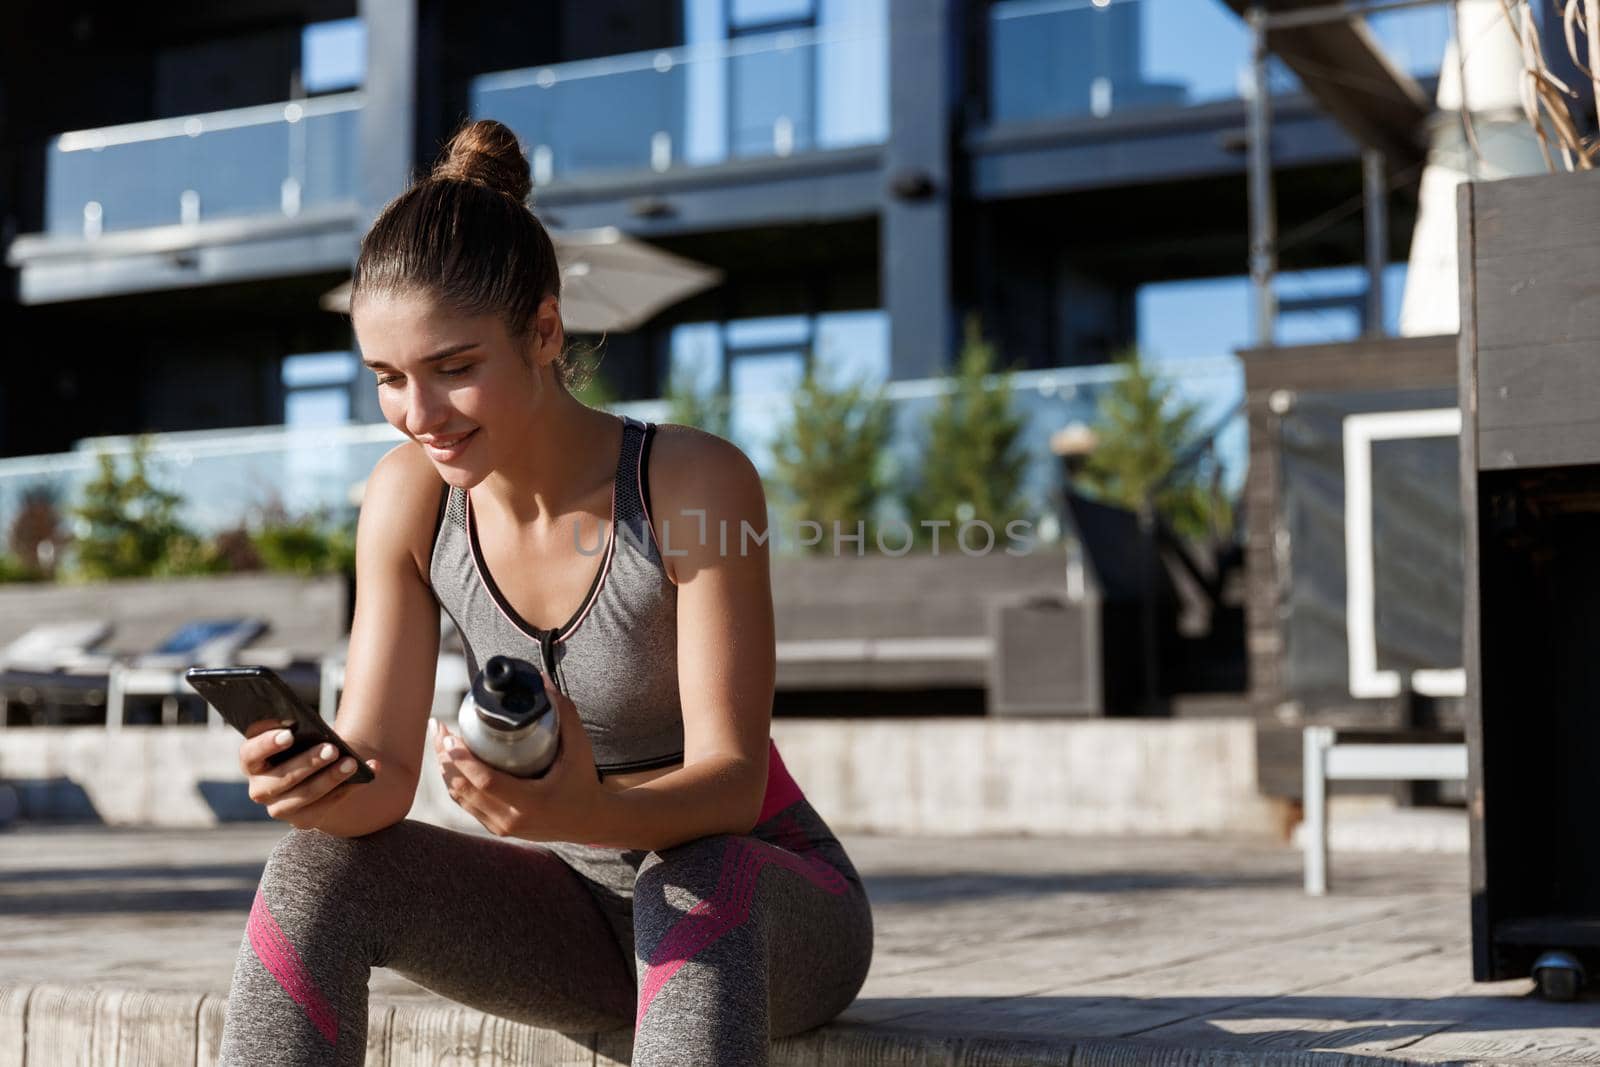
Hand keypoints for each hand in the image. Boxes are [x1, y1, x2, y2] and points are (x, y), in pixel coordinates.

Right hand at [238, 720, 380, 827]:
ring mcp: (279, 808)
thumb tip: (308, 723)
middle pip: (282, 779)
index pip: (250, 754)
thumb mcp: (296, 732)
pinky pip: (326, 807)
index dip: (267, 745)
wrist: (318, 767)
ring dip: (330, 779)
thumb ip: (295, 728)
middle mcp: (260, 789)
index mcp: (252, 762)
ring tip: (352, 763)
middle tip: (333, 749)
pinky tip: (367, 772)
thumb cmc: (303, 742)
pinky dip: (349, 788)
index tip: (289, 735)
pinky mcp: (302, 820)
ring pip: (304, 797)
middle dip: (309, 763)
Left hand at [435, 673, 607, 841]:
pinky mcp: (496, 828)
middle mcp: (511, 820)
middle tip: (439, 729)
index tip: (450, 735)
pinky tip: (450, 761)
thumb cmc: (583, 782)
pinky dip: (454, 781)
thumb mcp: (580, 748)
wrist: (588, 822)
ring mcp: (501, 826)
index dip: (463, 759)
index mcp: (531, 802)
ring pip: (459, 797)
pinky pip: (466, 804)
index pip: (486, 781)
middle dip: (445, 757)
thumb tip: (543, 681)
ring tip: (441, 741)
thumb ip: (565, 714)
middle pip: (464, 788)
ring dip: (445, 768)